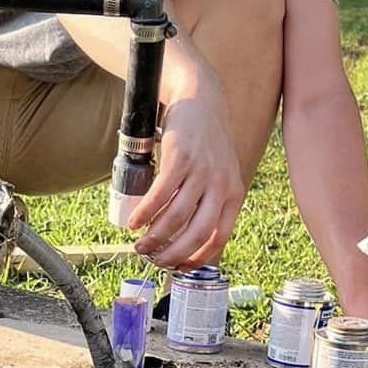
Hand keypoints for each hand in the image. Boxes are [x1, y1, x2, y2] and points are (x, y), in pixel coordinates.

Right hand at [127, 65, 244, 270]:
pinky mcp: (181, 159)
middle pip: (197, 233)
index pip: (219, 237)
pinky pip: (161, 195)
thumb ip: (210, 198)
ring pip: (176, 218)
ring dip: (155, 237)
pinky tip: (134, 221)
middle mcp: (221, 185)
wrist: (199, 98)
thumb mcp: (219, 171)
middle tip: (153, 261)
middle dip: (172, 254)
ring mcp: (202, 172)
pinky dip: (145, 213)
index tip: (177, 269)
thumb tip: (186, 236)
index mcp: (234, 193)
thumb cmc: (204, 141)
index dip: (197, 259)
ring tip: (140, 244)